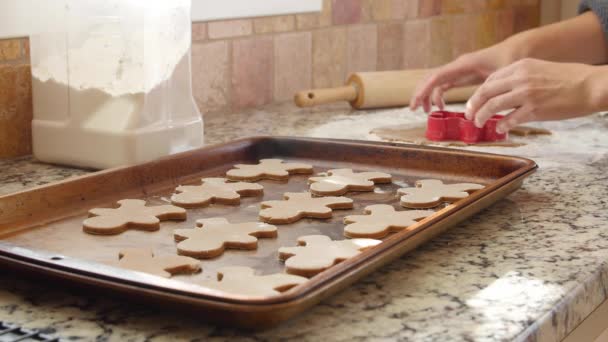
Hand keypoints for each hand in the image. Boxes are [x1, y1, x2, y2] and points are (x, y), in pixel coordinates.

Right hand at [410, 48, 507, 111]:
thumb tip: (475, 110)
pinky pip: (443, 86)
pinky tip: (441, 107)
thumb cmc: (509, 59)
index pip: (436, 77)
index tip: (415, 103)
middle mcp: (456, 66)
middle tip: (414, 109)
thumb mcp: (502, 75)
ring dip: (427, 96)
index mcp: (462, 65)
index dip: (424, 90)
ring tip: (426, 111)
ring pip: (435, 83)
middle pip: (430, 79)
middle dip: (420, 93)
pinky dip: (438, 96)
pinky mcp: (462, 76)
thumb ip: (488, 91)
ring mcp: (458, 71)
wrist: (516, 51)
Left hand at [464, 58, 598, 132]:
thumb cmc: (569, 78)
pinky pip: (510, 119)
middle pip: (485, 92)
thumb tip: (503, 91)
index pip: (490, 80)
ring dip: (481, 116)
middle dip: (472, 105)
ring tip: (478, 123)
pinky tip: (499, 128)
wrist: (591, 85)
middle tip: (468, 115)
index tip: (473, 102)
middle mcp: (520, 78)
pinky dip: (501, 125)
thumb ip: (520, 77)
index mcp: (520, 66)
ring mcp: (526, 94)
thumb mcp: (540, 69)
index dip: (478, 93)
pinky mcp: (535, 109)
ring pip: (493, 106)